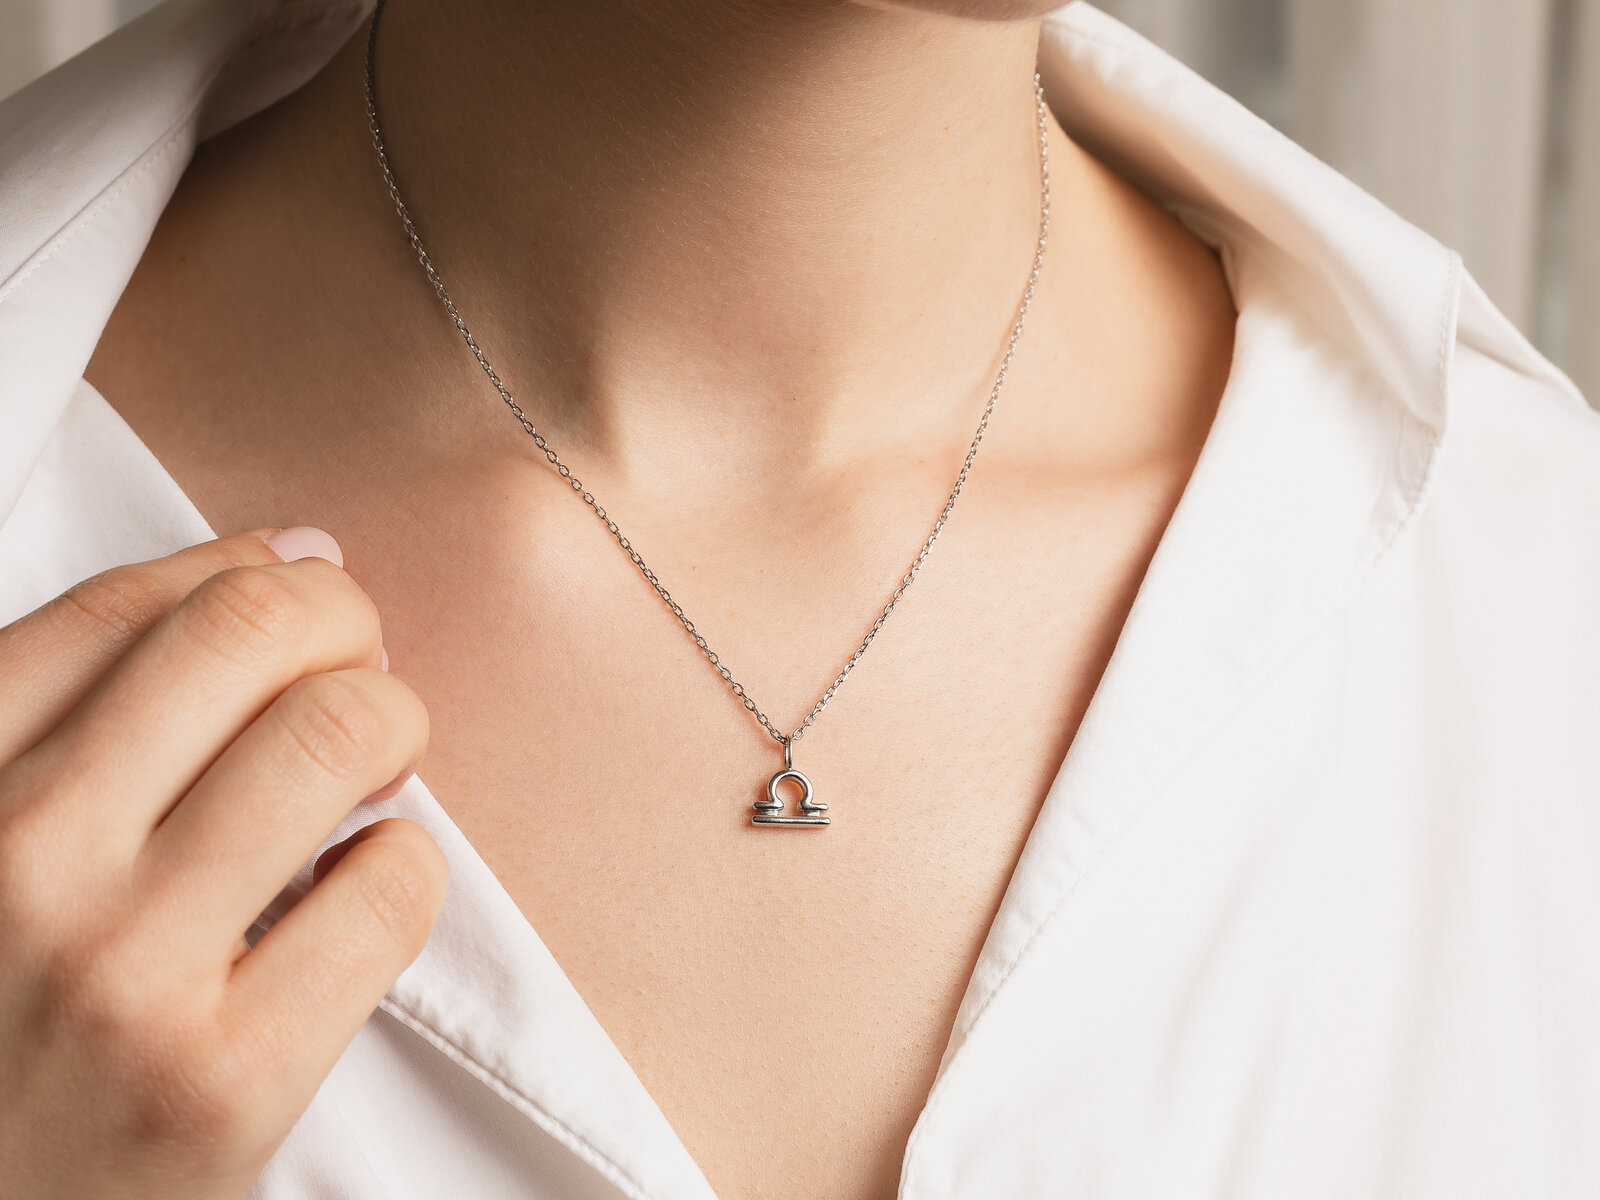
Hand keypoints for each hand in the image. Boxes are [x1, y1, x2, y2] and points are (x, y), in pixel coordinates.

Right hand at [0, 527, 444, 1198]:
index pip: (125, 608)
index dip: (245, 569)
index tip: (296, 580)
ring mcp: (120, 974)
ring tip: (377, 768)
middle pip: (249, 633)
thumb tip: (283, 557)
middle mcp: (15, 864)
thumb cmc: (4, 1029)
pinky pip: (390, 887)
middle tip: (360, 667)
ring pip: (337, 732)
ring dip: (392, 725)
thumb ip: (85, 718)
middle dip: (343, 621)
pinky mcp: (224, 1081)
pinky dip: (406, 864)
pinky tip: (362, 888)